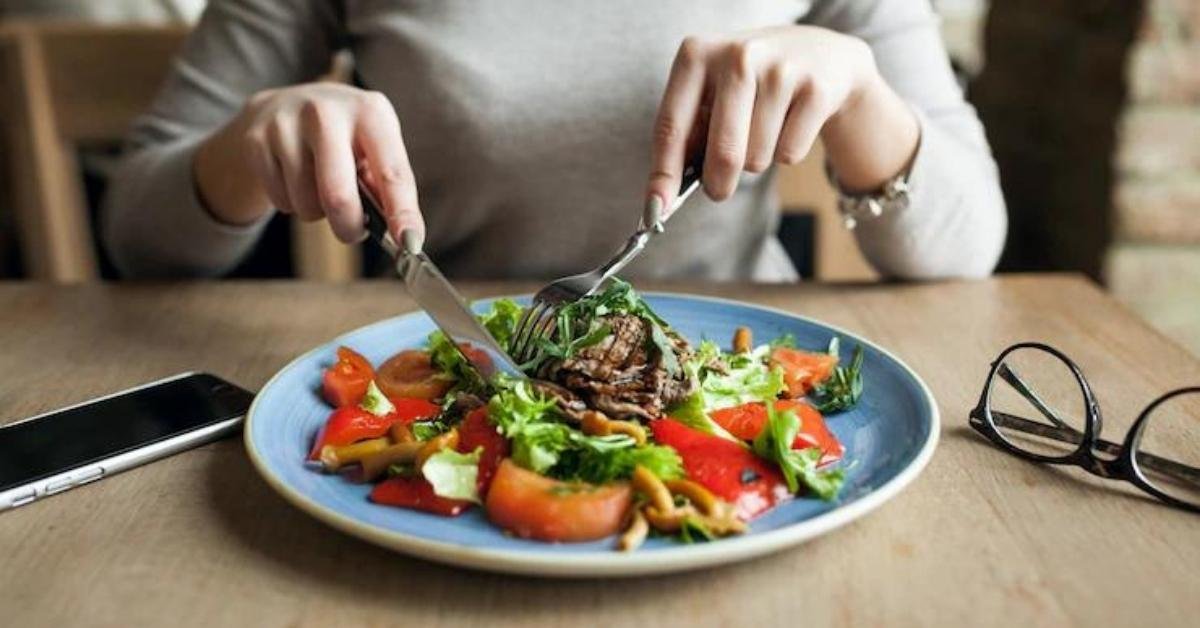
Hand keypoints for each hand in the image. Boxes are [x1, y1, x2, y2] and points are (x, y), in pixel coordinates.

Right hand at [195, 83, 422, 247]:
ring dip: (317, 213)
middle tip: (351, 232)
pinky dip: (291, 204)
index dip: (403, 213)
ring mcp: (286, 123)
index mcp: (370, 111)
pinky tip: (293, 178)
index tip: (410, 244)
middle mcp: (327, 111)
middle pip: (338, 195)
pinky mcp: (256, 140)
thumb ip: (387, 186)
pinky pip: (280, 201)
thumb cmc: (343, 137)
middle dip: (348, 227)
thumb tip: (404, 235)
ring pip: (306, 204)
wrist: (284, 106)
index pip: (392, 172)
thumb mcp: (373, 146)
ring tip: (318, 187)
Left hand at [645, 25, 901, 215]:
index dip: (664, 173)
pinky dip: (786, 152)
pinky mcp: (816, 89)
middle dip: (718, 183)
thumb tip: (663, 197)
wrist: (819, 53)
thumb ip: (688, 136)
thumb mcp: (711, 94)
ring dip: (756, 160)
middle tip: (718, 190)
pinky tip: (790, 122)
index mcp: (697, 54)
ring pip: (757, 158)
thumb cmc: (749, 85)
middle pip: (722, 152)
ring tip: (764, 128)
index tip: (656, 209)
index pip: (671, 126)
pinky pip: (789, 154)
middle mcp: (738, 55)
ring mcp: (780, 70)